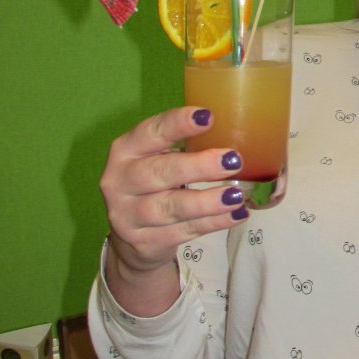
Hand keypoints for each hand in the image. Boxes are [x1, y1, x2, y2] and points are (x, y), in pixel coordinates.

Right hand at [100, 107, 247, 296]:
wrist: (130, 236)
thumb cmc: (155, 183)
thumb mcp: (158, 158)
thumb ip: (186, 146)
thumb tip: (238, 131)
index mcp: (125, 150)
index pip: (150, 133)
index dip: (177, 124)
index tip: (208, 116)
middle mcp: (120, 181)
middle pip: (159, 172)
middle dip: (198, 166)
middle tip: (232, 160)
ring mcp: (128, 215)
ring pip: (170, 208)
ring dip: (206, 202)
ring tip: (235, 195)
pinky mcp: (144, 242)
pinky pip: (183, 232)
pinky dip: (212, 223)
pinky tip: (235, 215)